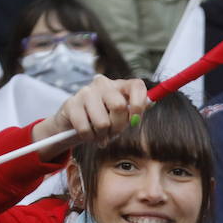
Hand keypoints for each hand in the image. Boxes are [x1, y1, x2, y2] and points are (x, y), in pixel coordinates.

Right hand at [31, 76, 148, 159]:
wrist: (74, 122)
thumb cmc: (104, 118)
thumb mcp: (122, 114)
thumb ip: (136, 109)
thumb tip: (152, 102)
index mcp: (119, 85)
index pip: (137, 85)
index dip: (140, 103)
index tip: (135, 119)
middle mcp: (103, 84)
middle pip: (119, 106)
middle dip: (118, 126)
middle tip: (113, 132)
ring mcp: (85, 92)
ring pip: (102, 122)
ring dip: (102, 135)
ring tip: (99, 133)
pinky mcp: (70, 104)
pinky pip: (85, 129)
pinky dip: (88, 137)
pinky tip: (87, 134)